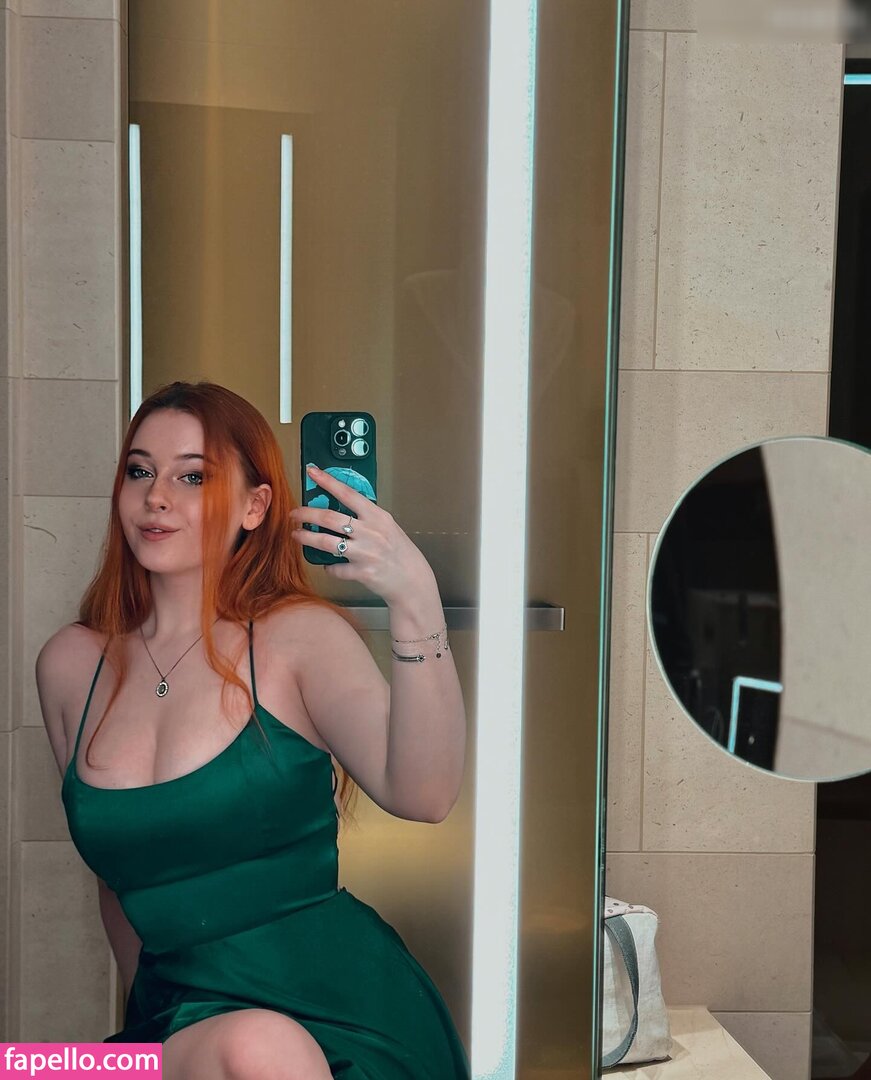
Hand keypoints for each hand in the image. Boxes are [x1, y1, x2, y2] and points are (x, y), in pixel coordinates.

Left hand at [289, 464, 435, 604]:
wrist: (413, 580)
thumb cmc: (399, 552)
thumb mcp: (387, 526)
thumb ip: (366, 517)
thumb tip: (339, 508)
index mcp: (377, 516)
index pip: (348, 494)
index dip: (328, 481)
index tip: (312, 472)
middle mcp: (371, 532)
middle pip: (330, 518)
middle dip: (306, 514)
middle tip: (294, 513)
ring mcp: (366, 553)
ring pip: (326, 543)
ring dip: (307, 538)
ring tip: (296, 535)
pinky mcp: (362, 572)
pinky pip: (335, 568)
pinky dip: (329, 567)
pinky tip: (328, 565)